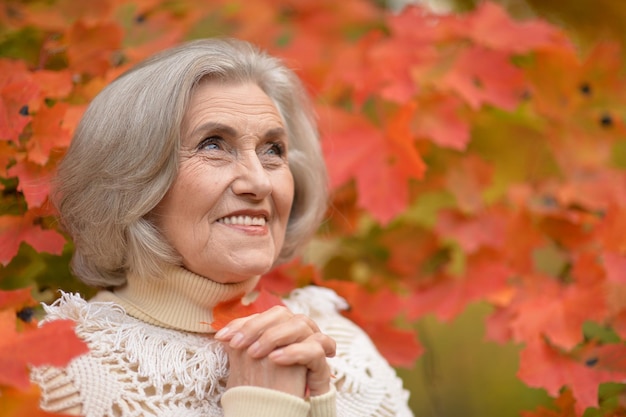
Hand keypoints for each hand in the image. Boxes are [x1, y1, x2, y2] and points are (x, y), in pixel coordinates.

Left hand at [214, 305, 335, 396]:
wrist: (278, 415)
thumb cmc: (264, 390)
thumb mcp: (249, 366)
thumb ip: (241, 346)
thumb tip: (220, 335)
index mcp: (281, 332)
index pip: (265, 315)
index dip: (244, 322)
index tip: (223, 336)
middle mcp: (298, 336)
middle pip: (283, 314)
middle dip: (256, 326)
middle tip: (236, 344)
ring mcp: (313, 348)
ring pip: (301, 324)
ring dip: (274, 335)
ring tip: (253, 353)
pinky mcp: (322, 367)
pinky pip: (314, 350)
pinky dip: (294, 352)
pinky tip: (275, 359)